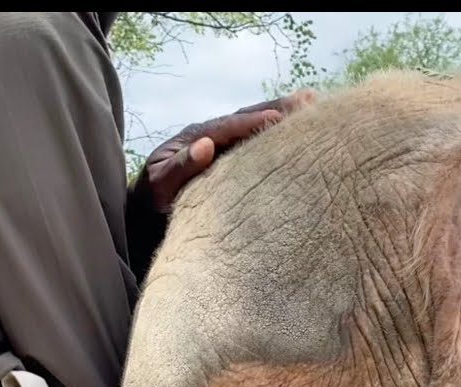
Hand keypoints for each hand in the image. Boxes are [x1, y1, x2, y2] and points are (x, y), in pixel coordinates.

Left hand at [133, 88, 317, 214]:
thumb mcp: (159, 186)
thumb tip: (206, 146)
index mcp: (194, 138)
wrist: (146, 213)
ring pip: (255, 127)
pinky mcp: (230, 160)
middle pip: (247, 117)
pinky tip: (299, 134)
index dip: (254, 121)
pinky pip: (256, 145)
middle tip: (311, 99)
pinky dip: (278, 136)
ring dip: (283, 116)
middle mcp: (210, 136)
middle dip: (278, 108)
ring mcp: (222, 147)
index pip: (228, 126)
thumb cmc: (151, 202)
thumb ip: (180, 167)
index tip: (280, 116)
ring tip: (314, 105)